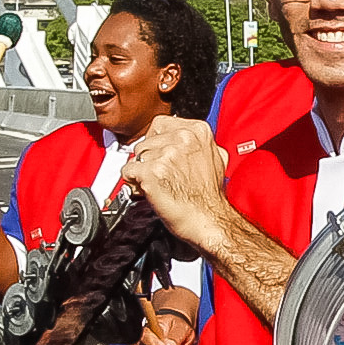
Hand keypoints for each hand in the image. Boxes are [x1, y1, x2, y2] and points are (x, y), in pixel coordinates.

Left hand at [124, 115, 229, 248]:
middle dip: (148, 158)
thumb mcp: (215, 159)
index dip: (156, 141)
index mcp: (198, 131)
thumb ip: (197, 145)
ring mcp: (166, 154)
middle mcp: (182, 139)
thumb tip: (184, 141)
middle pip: (146, 141)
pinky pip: (127, 171)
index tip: (159, 154)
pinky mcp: (151, 172)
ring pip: (136, 156)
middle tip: (161, 174)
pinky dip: (133, 182)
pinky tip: (147, 189)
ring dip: (141, 171)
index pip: (160, 124)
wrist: (208, 220)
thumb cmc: (210, 197)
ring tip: (157, 183)